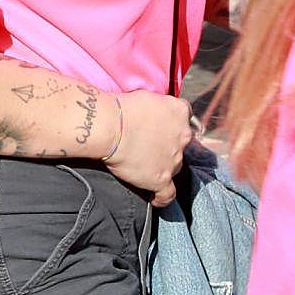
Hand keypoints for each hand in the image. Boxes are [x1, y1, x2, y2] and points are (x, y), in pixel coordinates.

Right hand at [107, 91, 195, 206]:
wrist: (109, 127)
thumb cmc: (121, 108)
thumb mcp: (147, 97)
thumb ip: (159, 105)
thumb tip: (154, 112)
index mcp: (179, 112)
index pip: (184, 117)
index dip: (172, 123)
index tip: (161, 125)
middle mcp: (183, 136)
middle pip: (181, 144)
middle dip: (168, 145)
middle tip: (148, 145)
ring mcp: (174, 160)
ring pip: (174, 166)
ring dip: (163, 166)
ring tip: (144, 167)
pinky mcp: (162, 179)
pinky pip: (167, 194)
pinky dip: (160, 197)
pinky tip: (153, 197)